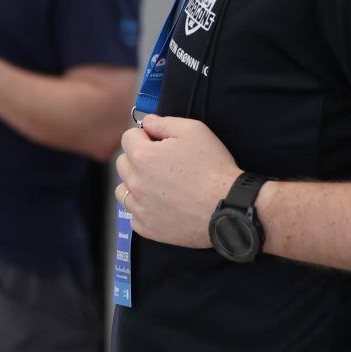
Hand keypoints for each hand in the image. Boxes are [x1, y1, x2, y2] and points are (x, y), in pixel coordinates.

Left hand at [115, 114, 239, 248]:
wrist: (228, 206)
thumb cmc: (213, 167)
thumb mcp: (194, 131)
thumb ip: (164, 123)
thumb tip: (147, 123)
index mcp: (142, 157)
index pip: (127, 138)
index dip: (144, 136)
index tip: (159, 141)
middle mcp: (135, 183)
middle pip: (122, 164)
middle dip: (137, 158)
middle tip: (162, 162)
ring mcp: (140, 208)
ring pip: (123, 191)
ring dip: (135, 184)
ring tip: (158, 185)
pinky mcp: (148, 228)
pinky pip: (134, 215)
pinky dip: (143, 209)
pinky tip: (161, 205)